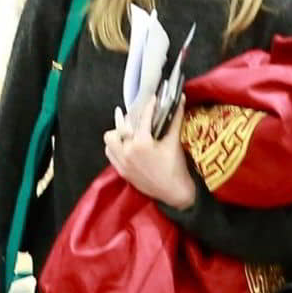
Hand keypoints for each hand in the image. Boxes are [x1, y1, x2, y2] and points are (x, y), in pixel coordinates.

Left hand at [103, 93, 197, 210]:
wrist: (175, 193)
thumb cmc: (176, 168)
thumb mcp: (174, 142)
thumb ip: (175, 119)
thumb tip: (181, 100)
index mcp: (141, 143)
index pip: (143, 118)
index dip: (149, 106)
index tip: (152, 99)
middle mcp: (127, 152)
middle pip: (119, 127)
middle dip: (127, 119)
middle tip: (135, 115)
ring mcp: (122, 162)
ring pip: (110, 141)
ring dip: (117, 133)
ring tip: (127, 130)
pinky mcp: (122, 171)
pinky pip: (110, 154)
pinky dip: (115, 147)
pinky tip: (124, 144)